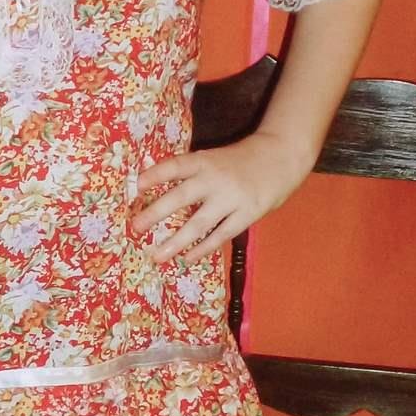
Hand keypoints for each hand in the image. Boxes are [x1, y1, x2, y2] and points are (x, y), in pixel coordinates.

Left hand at [131, 132, 312, 265]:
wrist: (281, 156)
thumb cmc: (240, 160)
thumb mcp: (214, 159)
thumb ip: (193, 174)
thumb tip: (157, 194)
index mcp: (204, 161)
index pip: (175, 167)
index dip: (154, 175)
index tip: (135, 187)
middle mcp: (215, 178)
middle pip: (180, 197)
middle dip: (155, 213)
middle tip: (135, 227)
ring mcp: (231, 198)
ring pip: (198, 223)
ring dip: (176, 241)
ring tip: (157, 255)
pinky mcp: (247, 213)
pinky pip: (220, 235)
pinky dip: (203, 248)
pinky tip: (187, 258)